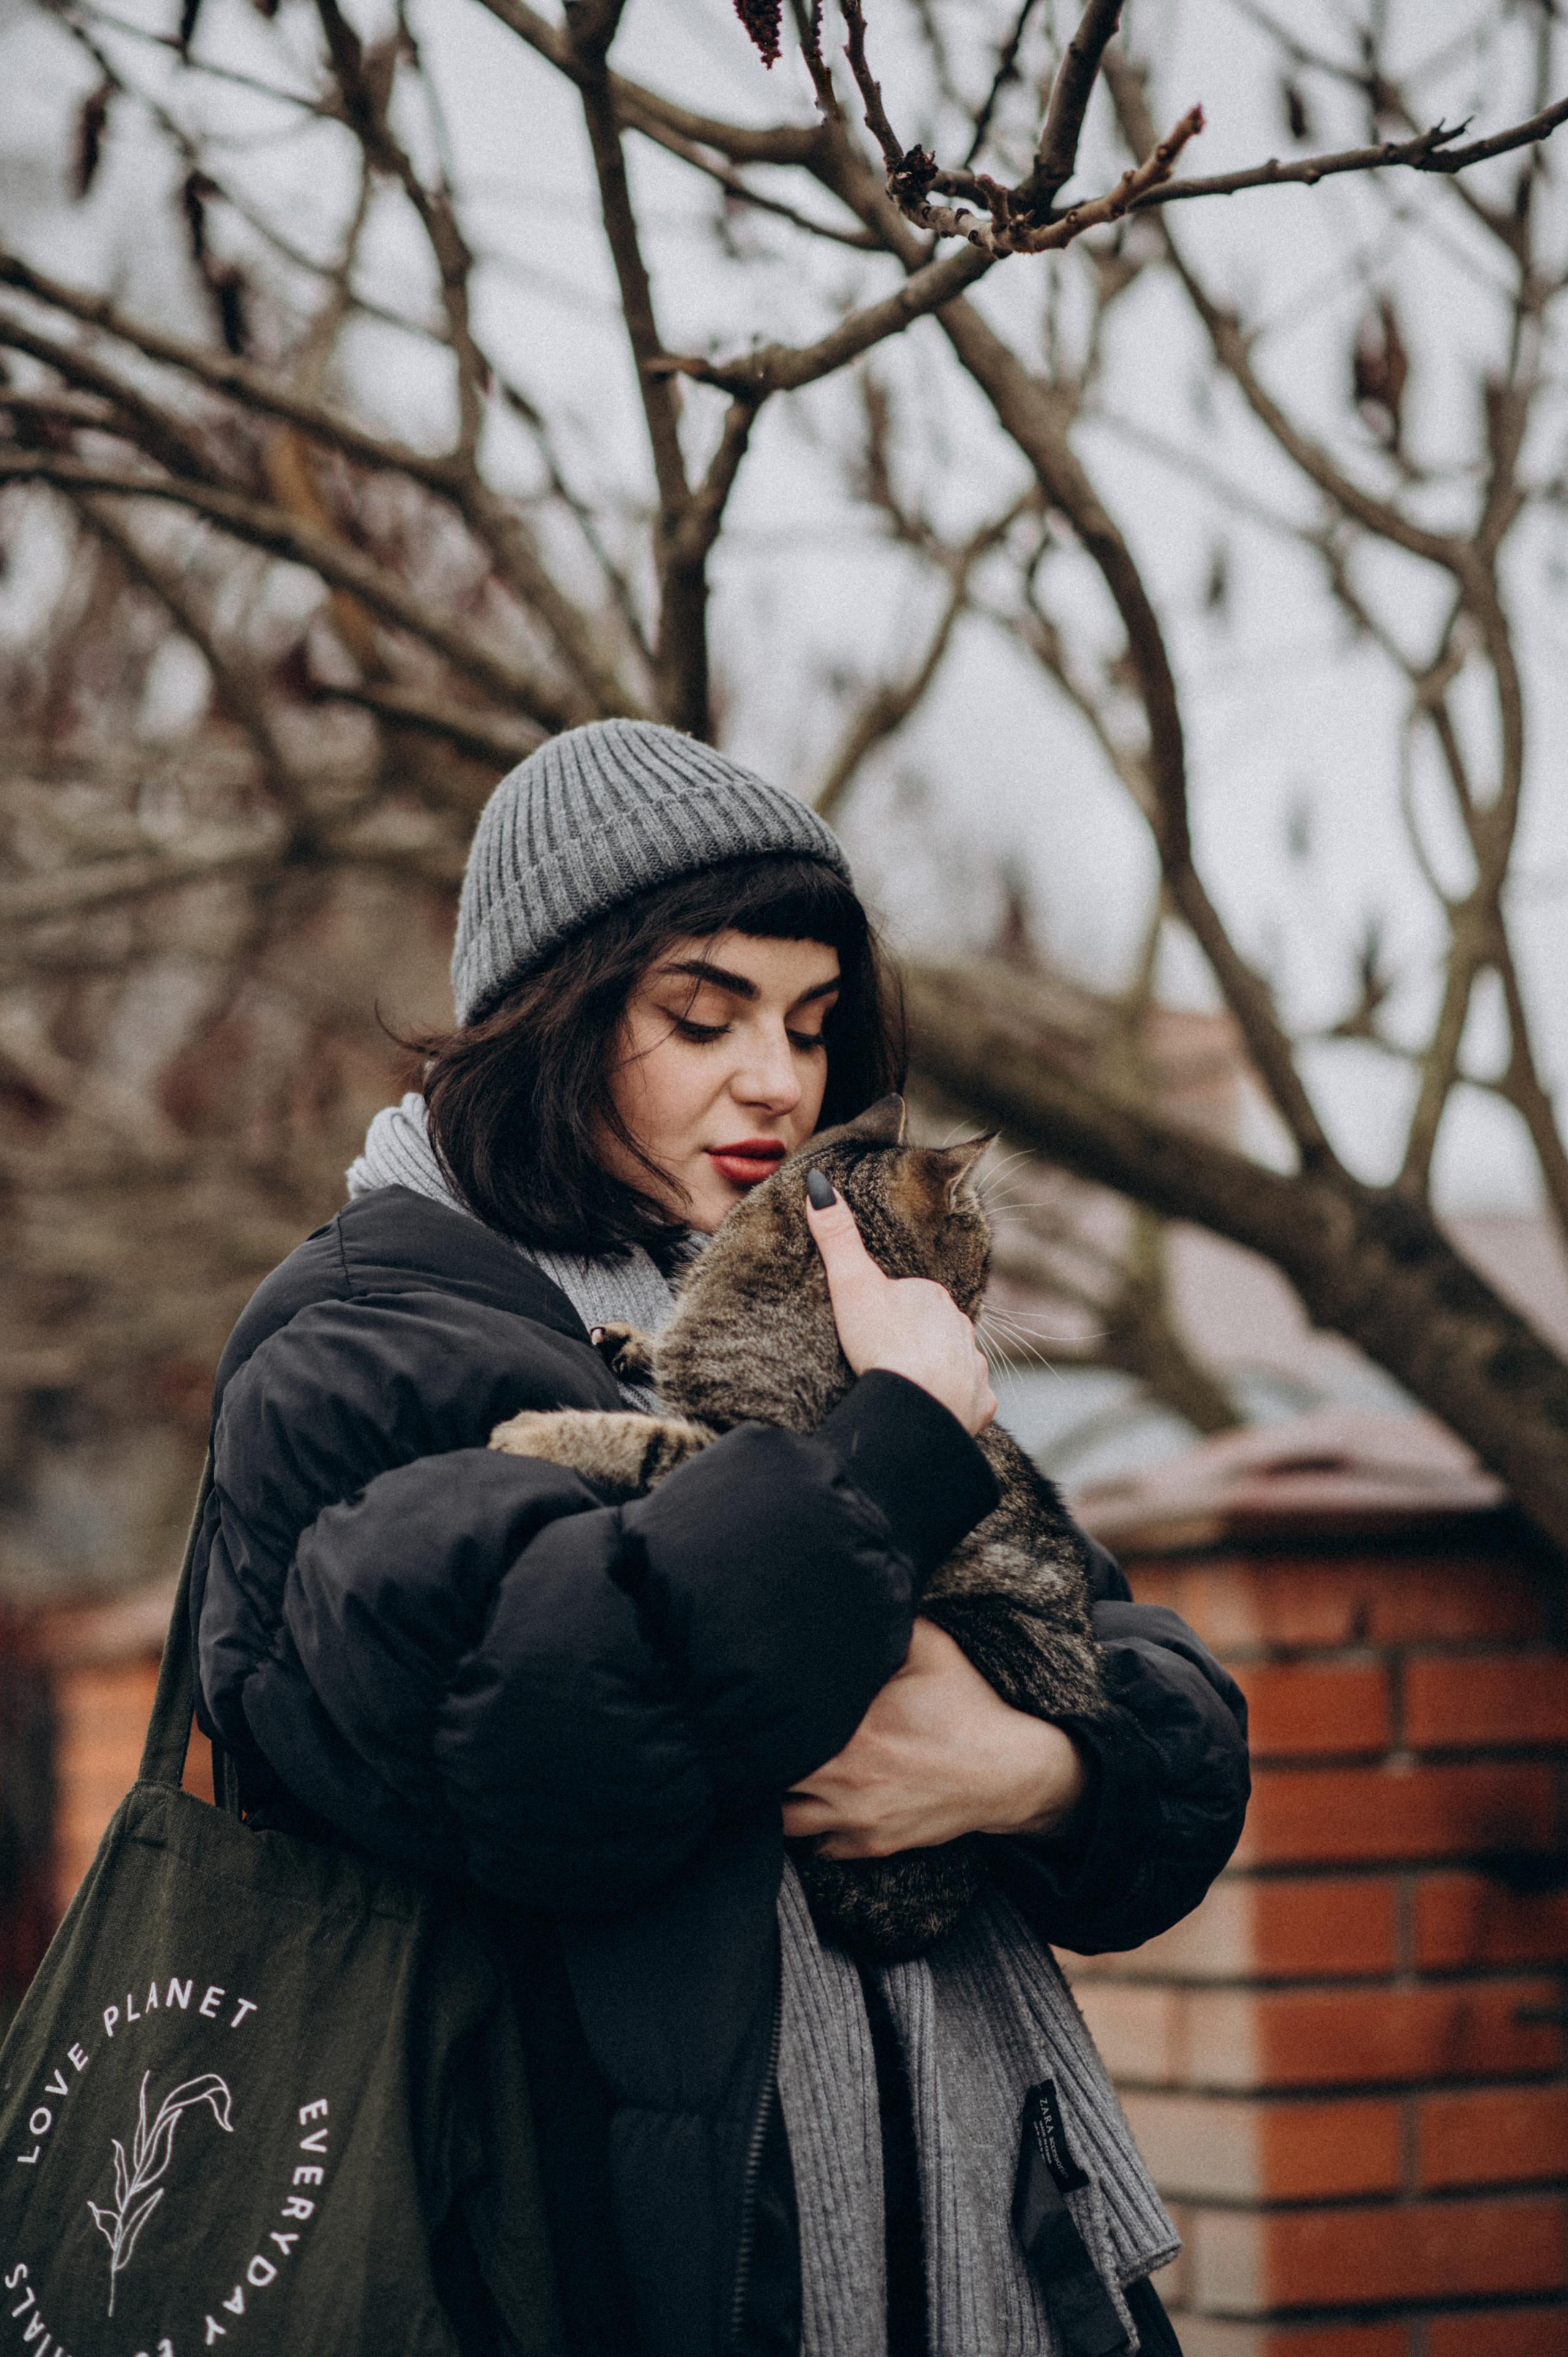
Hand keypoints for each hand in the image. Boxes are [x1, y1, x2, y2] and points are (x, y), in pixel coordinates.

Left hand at [781, 1618, 1086, 1856]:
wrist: (1010, 1771)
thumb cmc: (968, 1705)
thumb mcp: (931, 1648)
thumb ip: (888, 1622)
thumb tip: (848, 1595)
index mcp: (853, 1725)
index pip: (779, 1729)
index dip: (761, 1719)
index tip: (759, 1707)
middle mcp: (846, 1776)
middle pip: (771, 1777)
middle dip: (764, 1759)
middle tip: (763, 1740)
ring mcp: (857, 1816)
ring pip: (785, 1821)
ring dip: (782, 1799)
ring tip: (786, 1775)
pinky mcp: (873, 1845)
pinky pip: (820, 1849)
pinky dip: (814, 1832)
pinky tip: (820, 1804)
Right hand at [805, 1175, 995, 1435]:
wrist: (915, 1402)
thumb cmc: (882, 1341)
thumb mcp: (850, 1284)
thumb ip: (836, 1236)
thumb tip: (819, 1183)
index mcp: (932, 1296)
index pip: (912, 1296)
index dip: (890, 1311)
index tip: (871, 1328)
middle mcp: (961, 1326)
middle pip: (936, 1329)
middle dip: (916, 1340)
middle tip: (885, 1358)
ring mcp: (974, 1366)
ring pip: (955, 1363)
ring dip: (935, 1371)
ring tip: (906, 1387)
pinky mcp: (979, 1405)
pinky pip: (968, 1401)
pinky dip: (954, 1405)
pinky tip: (931, 1408)